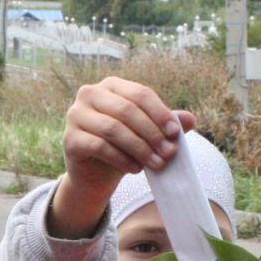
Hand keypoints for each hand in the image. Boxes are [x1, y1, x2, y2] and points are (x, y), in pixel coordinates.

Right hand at [48, 78, 196, 237]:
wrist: (95, 175)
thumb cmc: (124, 147)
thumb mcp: (147, 133)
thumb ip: (166, 123)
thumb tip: (191, 119)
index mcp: (111, 86)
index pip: (139, 94)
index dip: (160, 113)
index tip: (175, 134)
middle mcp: (89, 94)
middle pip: (127, 110)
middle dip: (152, 133)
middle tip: (169, 153)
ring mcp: (75, 115)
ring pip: (113, 129)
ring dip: (140, 148)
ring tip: (157, 163)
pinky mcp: (69, 139)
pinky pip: (99, 146)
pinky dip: (122, 159)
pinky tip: (136, 169)